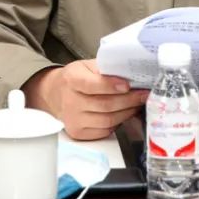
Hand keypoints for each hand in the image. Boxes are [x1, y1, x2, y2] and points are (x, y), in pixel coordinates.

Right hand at [23, 60, 147, 139]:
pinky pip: (104, 131)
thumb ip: (106, 68)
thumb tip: (132, 73)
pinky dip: (118, 123)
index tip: (128, 85)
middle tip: (143, 95)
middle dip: (129, 100)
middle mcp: (70, 101)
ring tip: (137, 104)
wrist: (55, 94)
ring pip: (107, 120)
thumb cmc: (77, 77)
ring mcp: (73, 120)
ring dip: (127, 112)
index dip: (111, 86)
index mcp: (72, 79)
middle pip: (105, 105)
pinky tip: (125, 114)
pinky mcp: (78, 133)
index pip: (92, 85)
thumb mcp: (87, 65)